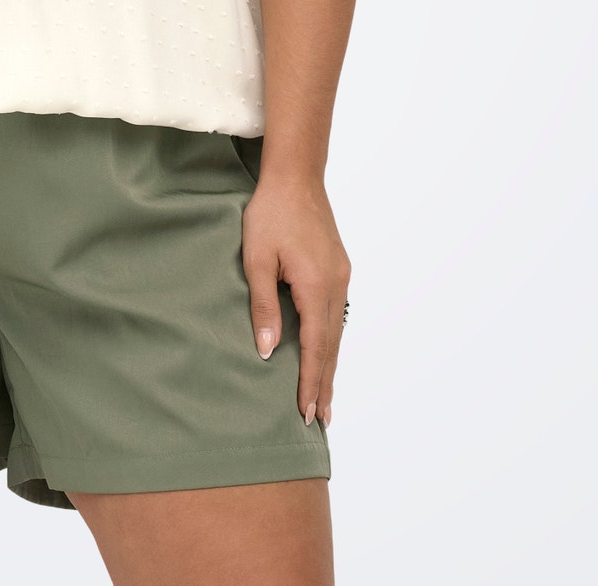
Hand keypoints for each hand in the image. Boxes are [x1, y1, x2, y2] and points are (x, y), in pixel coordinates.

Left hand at [241, 172, 349, 428]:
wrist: (296, 177)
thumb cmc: (270, 213)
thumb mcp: (257, 259)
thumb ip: (263, 306)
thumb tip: (268, 350)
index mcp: (316, 286)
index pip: (315, 347)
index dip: (310, 382)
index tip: (307, 413)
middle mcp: (336, 285)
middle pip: (332, 345)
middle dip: (325, 384)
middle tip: (321, 420)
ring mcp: (341, 277)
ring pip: (337, 331)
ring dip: (330, 365)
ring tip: (325, 398)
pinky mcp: (338, 268)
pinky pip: (336, 314)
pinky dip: (331, 340)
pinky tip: (325, 352)